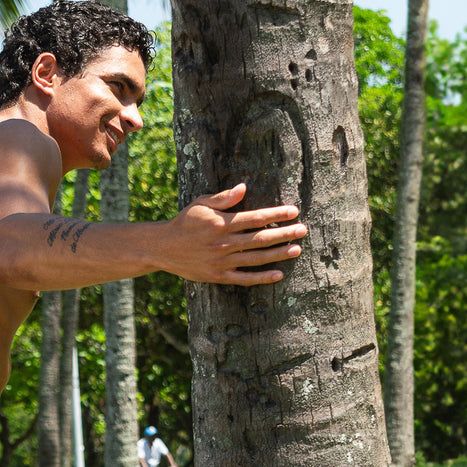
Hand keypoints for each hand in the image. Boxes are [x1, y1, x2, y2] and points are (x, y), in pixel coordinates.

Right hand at [158, 182, 307, 284]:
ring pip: (257, 258)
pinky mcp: (219, 276)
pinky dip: (262, 277)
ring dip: (279, 254)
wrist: (163, 248)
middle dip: (284, 234)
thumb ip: (223, 198)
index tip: (294, 212)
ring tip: (297, 249)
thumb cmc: (184, 223)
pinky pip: (245, 278)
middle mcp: (225, 243)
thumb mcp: (200, 204)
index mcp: (222, 223)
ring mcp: (222, 262)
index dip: (277, 214)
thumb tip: (244, 188)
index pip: (256, 218)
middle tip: (303, 230)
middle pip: (261, 238)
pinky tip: (278, 274)